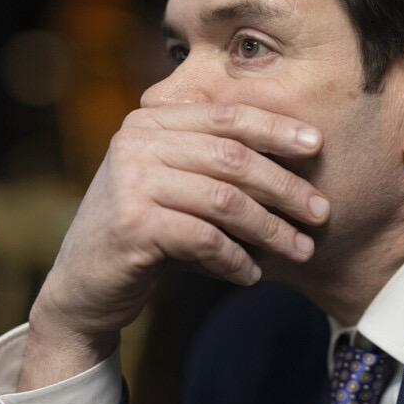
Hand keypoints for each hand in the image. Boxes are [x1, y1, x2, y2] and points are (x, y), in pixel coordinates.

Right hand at [22, 103, 328, 387]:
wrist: (82, 286)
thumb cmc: (142, 231)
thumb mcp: (171, 183)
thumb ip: (212, 161)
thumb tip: (296, 153)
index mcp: (149, 121)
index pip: (226, 117)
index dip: (276, 129)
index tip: (318, 146)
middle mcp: (136, 142)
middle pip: (232, 158)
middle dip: (284, 187)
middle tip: (321, 212)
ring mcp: (131, 181)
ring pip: (225, 201)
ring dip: (271, 229)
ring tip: (300, 250)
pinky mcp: (132, 225)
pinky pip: (206, 239)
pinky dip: (236, 259)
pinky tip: (252, 275)